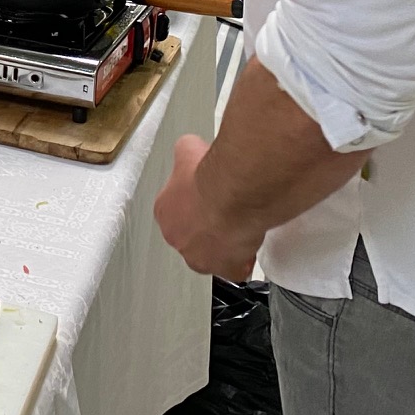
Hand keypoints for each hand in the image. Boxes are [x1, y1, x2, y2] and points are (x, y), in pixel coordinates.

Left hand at [154, 135, 261, 280]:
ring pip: (212, 253)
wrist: (235, 194)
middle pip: (193, 235)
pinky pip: (235, 267)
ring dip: (224, 242)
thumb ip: (186, 150)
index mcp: (165, 211)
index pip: (177, 211)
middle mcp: (178, 237)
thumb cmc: (211, 177)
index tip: (209, 195)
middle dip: (208, 225)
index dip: (196, 202)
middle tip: (226, 210)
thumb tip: (190, 146)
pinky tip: (249, 240)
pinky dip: (244, 258)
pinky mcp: (226, 267)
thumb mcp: (189, 148)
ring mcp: (200, 256)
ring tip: (238, 224)